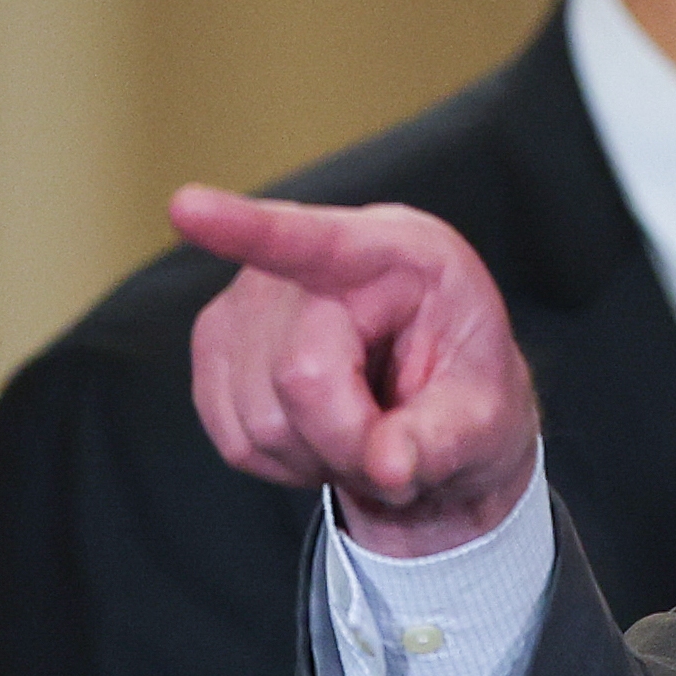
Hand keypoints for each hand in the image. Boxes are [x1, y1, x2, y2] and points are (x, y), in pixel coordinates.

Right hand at [175, 191, 543, 555]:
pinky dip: (282, 460)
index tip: (186, 208)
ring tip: (362, 434)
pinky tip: (320, 436)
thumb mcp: (489, 422)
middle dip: (349, 440)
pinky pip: (233, 435)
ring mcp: (250, 297)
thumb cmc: (468, 394)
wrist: (438, 406)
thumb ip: (443, 441)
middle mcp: (314, 260)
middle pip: (300, 375)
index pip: (316, 242)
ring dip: (316, 456)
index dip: (246, 229)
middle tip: (395, 453)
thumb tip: (387, 466)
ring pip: (259, 419)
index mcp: (400, 253)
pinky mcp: (218, 342)